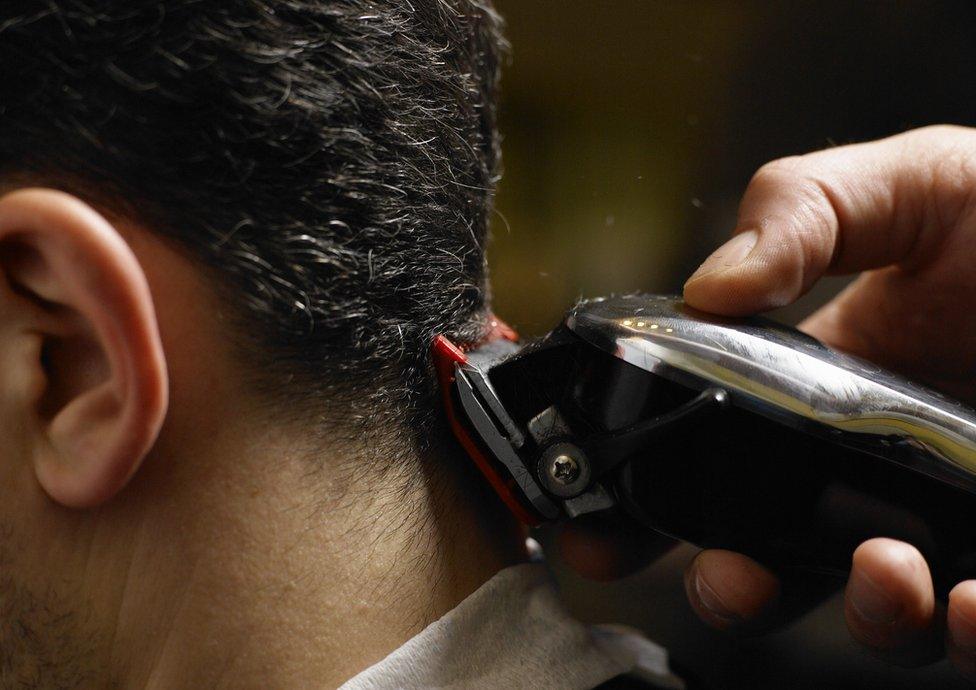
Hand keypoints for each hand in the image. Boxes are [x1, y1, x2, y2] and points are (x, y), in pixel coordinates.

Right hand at [679, 125, 975, 675]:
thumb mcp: (901, 185)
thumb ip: (798, 215)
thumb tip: (707, 290)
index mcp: (818, 388)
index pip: (713, 463)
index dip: (647, 509)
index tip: (603, 532)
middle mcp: (870, 464)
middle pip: (776, 562)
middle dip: (730, 589)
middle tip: (730, 576)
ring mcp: (950, 514)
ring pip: (878, 613)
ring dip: (862, 615)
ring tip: (885, 570)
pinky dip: (966, 635)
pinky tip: (975, 601)